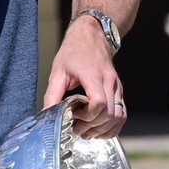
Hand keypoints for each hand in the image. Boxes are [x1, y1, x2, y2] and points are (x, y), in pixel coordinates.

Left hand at [43, 18, 125, 138]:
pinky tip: (98, 129)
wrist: (92, 37)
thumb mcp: (57, 71)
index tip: (73, 115)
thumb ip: (52, 94)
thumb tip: (47, 113)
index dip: (87, 115)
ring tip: (86, 131)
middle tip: (76, 128)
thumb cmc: (74, 52)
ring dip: (103, 129)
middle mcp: (109, 81)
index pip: (99, 102)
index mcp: (93, 75)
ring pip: (119, 116)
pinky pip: (122, 114)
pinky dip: (112, 126)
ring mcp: (117, 87)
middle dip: (92, 126)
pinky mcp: (119, 91)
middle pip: (109, 113)